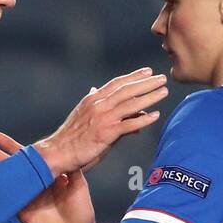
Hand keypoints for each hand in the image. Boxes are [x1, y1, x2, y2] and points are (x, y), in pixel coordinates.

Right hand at [0, 131, 99, 222]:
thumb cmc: (81, 209)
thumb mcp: (78, 183)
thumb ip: (69, 166)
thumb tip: (61, 149)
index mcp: (44, 174)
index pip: (25, 156)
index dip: (11, 146)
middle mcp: (32, 183)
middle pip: (10, 165)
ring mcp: (24, 196)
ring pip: (5, 178)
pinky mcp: (20, 210)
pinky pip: (6, 197)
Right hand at [35, 68, 167, 175]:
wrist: (58, 152)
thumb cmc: (72, 138)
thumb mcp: (88, 119)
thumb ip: (105, 112)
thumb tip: (123, 112)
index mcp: (93, 99)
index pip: (116, 84)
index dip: (133, 76)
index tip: (148, 71)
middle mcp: (98, 105)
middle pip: (126, 90)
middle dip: (146, 83)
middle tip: (161, 78)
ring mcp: (102, 118)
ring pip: (130, 104)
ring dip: (149, 96)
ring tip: (164, 91)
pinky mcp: (106, 133)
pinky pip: (129, 125)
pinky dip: (143, 119)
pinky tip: (155, 115)